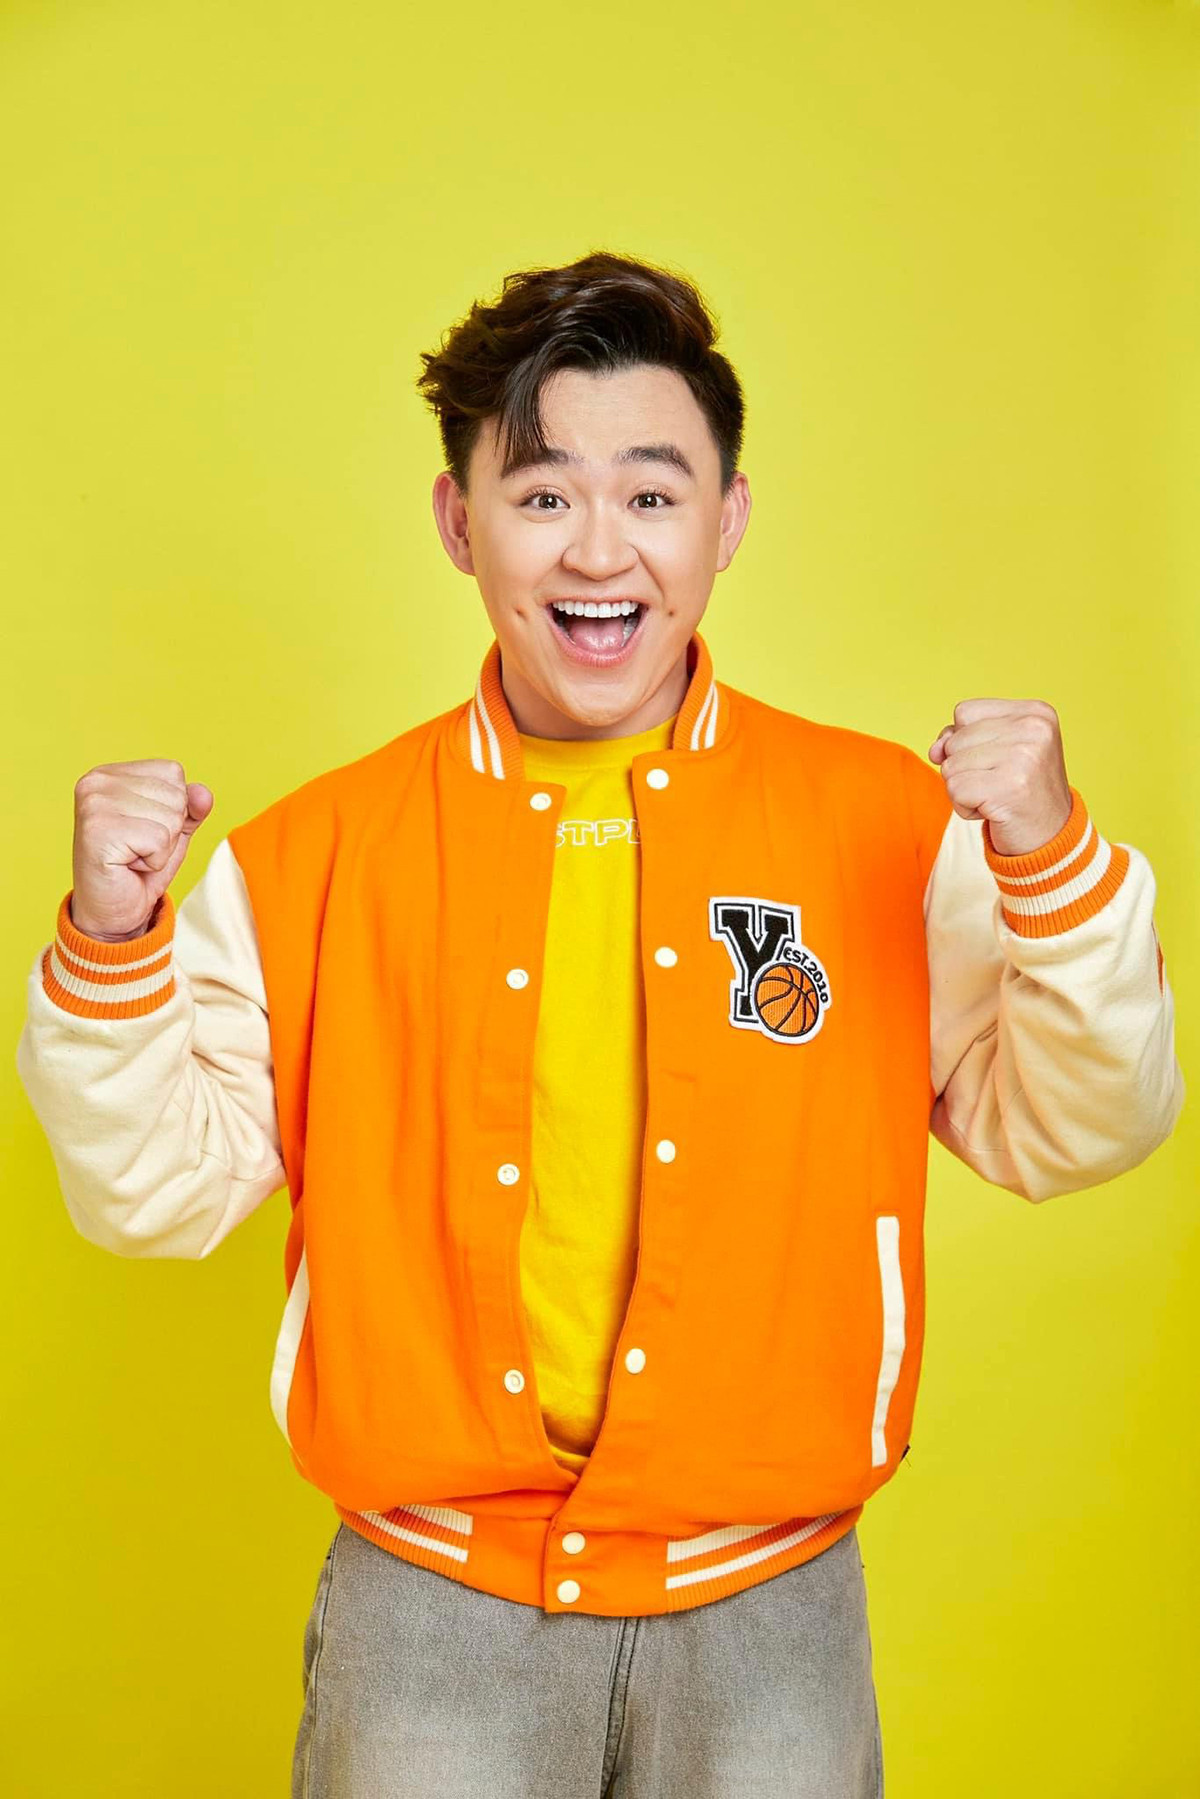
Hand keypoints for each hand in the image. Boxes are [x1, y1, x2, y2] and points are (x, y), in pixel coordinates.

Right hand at [70, 759, 213, 939]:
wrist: (112, 912)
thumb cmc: (139, 868)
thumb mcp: (173, 831)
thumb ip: (191, 807)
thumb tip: (202, 793)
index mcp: (110, 773)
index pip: (173, 772)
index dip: (173, 808)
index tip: (144, 830)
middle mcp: (96, 782)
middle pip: (175, 795)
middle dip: (168, 830)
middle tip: (139, 848)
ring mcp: (94, 805)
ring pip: (169, 818)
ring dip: (161, 847)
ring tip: (133, 857)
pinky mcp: (98, 832)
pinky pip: (159, 840)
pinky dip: (154, 860)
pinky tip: (129, 865)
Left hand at [928, 699, 1072, 856]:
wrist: (1050, 836)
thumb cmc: (1019, 791)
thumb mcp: (995, 751)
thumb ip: (960, 739)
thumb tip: (936, 751)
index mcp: (1034, 712)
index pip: (964, 712)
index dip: (966, 741)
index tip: (998, 761)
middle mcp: (1033, 728)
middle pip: (955, 740)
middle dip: (965, 769)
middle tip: (1000, 784)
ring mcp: (1024, 756)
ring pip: (951, 766)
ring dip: (965, 790)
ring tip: (997, 796)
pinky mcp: (1010, 786)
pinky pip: (955, 790)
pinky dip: (965, 808)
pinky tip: (993, 811)